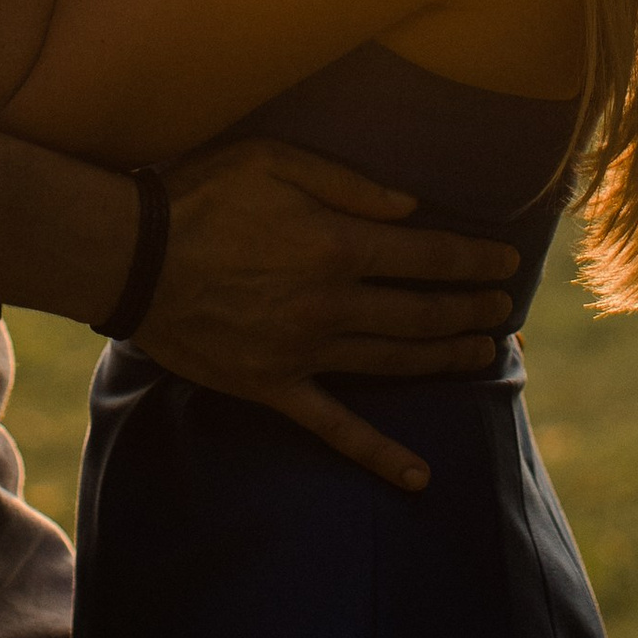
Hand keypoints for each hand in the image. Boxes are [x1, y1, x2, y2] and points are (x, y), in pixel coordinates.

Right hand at [137, 140, 521, 494]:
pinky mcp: (274, 387)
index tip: (506, 262)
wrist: (131, 257)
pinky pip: (335, 428)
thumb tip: (410, 207)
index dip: (473, 261)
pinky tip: (419, 478)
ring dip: (445, 358)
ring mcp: (305, 352)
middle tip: (506, 309)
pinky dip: (379, 455)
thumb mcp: (273, 159)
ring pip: (394, 361)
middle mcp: (331, 304)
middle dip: (471, 310)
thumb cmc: (200, 195)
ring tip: (484, 354)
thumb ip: (347, 182)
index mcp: (337, 245)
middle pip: (421, 312)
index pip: (428, 257)